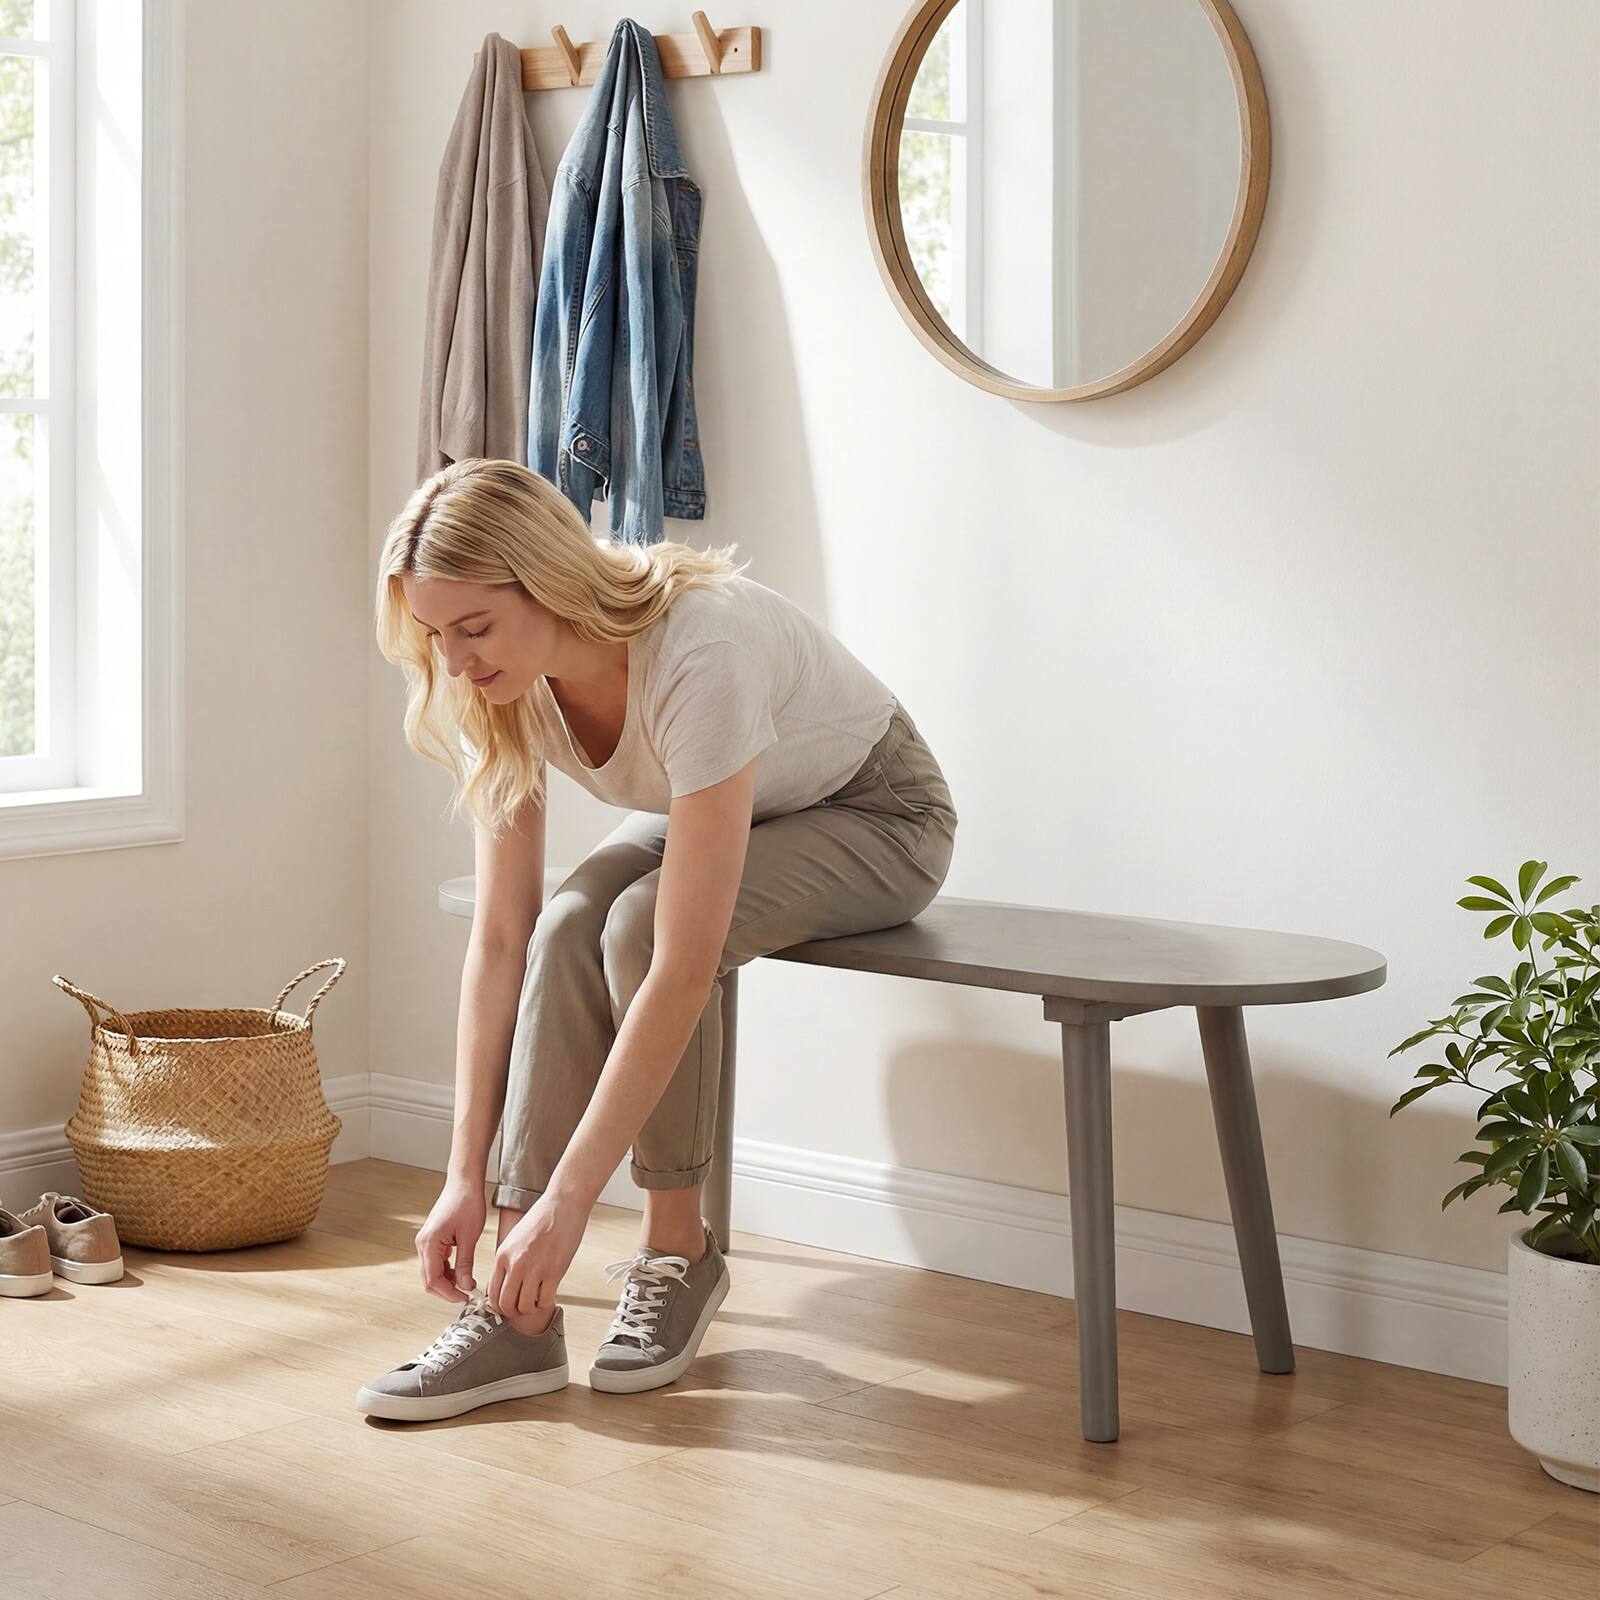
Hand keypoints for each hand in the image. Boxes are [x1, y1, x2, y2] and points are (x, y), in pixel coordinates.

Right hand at [416, 1177, 486, 1302]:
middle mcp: (422, 1244)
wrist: (464, 1182)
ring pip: (431, 1272)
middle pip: (429, 1279)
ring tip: (467, 1283)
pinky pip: (435, 1262)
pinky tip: (461, 1271)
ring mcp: (425, 1242)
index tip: (465, 1298)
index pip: (433, 1280)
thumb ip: (465, 1264)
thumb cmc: (467, 1203)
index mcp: (429, 1243)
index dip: (448, 1293)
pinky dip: (447, 1270)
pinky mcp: (432, 1239)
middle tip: (466, 1294)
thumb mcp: (469, 1236)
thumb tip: (465, 1286)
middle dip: (446, 1290)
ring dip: (447, 1281)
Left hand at [488, 1190, 587, 1317]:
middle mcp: (515, 1264)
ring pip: (524, 1307)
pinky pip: (544, 1300)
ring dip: (530, 1308)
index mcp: (503, 1255)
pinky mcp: (554, 1272)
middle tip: (521, 1308)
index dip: (498, 1306)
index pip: (492, 1293)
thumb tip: (506, 1283)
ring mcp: (534, 1269)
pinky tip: (548, 1293)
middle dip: (512, 1312)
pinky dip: (545, 1302)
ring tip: (535, 1300)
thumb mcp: (515, 1238)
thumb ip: (508, 1260)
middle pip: (506, 1304)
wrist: (563, 1204)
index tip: (506, 1307)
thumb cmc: (542, 1217)